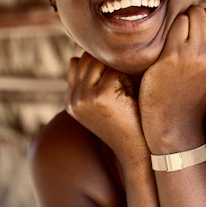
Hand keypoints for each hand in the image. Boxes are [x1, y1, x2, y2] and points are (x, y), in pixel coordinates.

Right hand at [67, 52, 148, 166]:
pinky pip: (115, 71)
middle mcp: (73, 98)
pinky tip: (130, 98)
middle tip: (124, 85)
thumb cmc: (125, 122)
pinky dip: (127, 80)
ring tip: (127, 92)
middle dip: (109, 66)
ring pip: (101, 62)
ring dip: (119, 71)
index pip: (77, 63)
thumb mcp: (101, 101)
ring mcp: (84, 97)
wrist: (135, 150)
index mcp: (70, 100)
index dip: (100, 65)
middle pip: (88, 59)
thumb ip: (89, 81)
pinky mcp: (100, 96)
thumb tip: (76, 56)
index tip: (116, 80)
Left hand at [139, 3, 205, 149]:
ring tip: (180, 37)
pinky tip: (170, 43)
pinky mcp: (174, 55)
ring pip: (194, 13)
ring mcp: (196, 54)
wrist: (174, 121)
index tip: (202, 32)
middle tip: (188, 33)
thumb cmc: (196, 91)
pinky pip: (178, 22)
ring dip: (185, 19)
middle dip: (198, 17)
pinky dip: (173, 27)